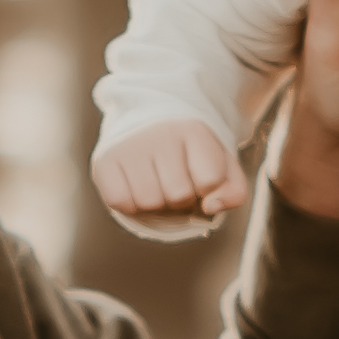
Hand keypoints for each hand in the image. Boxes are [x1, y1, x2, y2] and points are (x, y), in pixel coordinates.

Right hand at [93, 113, 245, 233]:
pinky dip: (130, 204)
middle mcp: (160, 133)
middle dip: (180, 199)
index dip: (206, 189)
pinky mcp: (104, 161)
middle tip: (173, 181)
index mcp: (194, 131)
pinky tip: (134, 186)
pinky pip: (120, 202)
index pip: (210, 180)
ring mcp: (130, 145)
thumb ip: (233, 191)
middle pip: (178, 195)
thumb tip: (210, 206)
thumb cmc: (189, 159)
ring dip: (155, 204)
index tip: (199, 175)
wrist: (147, 133)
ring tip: (155, 184)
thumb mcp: (221, 170)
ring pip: (149, 202)